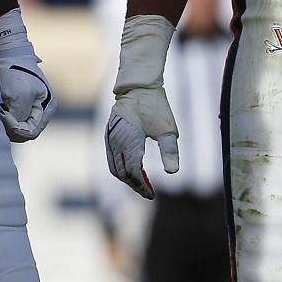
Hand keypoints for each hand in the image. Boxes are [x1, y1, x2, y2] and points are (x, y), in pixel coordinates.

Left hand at [0, 8, 52, 141]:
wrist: (8, 53)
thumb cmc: (15, 71)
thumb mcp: (18, 94)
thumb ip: (20, 115)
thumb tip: (15, 129)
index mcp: (47, 108)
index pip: (32, 131)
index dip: (16, 129)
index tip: (3, 115)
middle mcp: (42, 110)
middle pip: (26, 131)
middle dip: (12, 127)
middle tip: (0, 113)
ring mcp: (33, 107)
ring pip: (19, 127)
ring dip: (8, 123)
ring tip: (1, 109)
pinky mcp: (22, 104)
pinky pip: (15, 120)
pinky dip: (6, 118)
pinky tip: (1, 107)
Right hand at [106, 14, 177, 198]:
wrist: (138, 86)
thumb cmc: (155, 106)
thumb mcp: (168, 129)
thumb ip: (170, 151)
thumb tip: (173, 173)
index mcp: (130, 143)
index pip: (133, 173)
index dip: (142, 187)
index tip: (152, 194)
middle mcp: (116, 143)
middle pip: (122, 174)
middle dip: (134, 185)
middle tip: (148, 192)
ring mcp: (110, 139)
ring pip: (114, 167)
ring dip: (126, 179)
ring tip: (141, 184)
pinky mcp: (108, 135)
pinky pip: (111, 158)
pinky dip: (120, 168)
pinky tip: (131, 169)